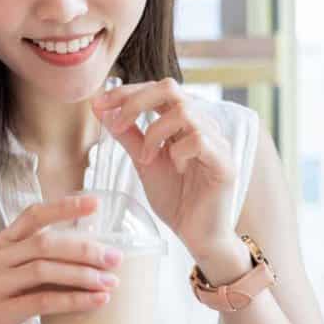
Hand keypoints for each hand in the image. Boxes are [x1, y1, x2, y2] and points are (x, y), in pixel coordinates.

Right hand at [0, 194, 123, 323]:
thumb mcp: (9, 275)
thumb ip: (37, 262)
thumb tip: (89, 258)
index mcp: (2, 244)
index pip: (33, 215)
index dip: (64, 206)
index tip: (94, 203)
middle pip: (46, 243)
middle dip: (85, 248)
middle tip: (116, 258)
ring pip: (44, 270)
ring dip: (83, 275)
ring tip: (110, 283)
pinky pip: (40, 302)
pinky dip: (72, 300)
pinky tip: (95, 302)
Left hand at [92, 78, 239, 257]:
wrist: (196, 235)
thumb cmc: (175, 198)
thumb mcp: (143, 161)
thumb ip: (127, 134)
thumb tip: (101, 108)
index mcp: (184, 121)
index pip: (157, 89)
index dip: (126, 92)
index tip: (98, 104)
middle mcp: (204, 124)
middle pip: (171, 88)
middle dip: (136, 101)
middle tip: (116, 125)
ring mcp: (217, 142)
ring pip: (184, 112)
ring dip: (155, 133)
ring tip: (147, 158)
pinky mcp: (225, 163)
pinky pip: (199, 140)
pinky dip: (178, 151)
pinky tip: (175, 168)